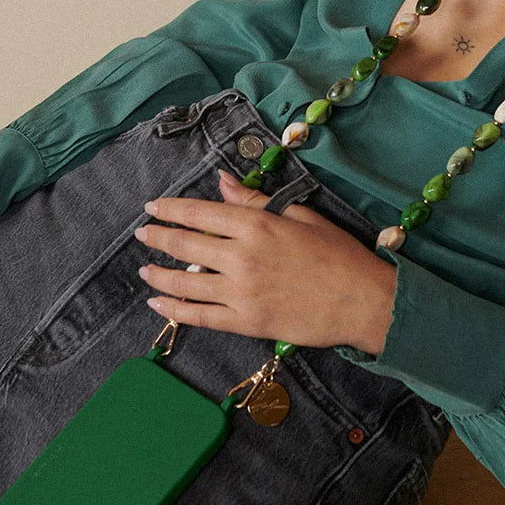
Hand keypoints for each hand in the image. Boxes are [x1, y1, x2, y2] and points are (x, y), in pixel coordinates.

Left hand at [134, 169, 397, 353]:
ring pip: (185, 282)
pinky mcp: (246, 322)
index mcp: (256, 225)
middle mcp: (242, 256)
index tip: (153, 207)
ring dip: (159, 275)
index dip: (171, 209)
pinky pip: (200, 316)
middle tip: (143, 234)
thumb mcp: (298, 215)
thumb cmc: (336, 253)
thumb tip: (221, 183)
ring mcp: (241, 292)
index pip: (200, 213)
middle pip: (186, 245)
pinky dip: (174, 310)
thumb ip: (253, 200)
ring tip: (144, 270)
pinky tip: (157, 303)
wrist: (362, 300)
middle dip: (158, 237)